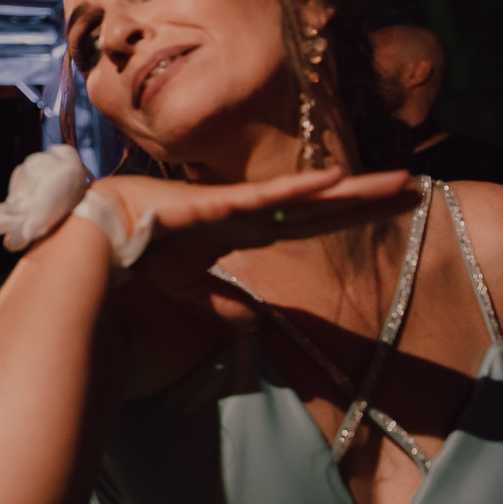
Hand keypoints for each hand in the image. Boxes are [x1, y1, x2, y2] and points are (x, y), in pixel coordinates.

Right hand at [92, 167, 419, 289]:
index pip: (307, 223)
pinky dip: (296, 192)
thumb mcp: (185, 297)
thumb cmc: (132, 274)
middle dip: (367, 198)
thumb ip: (220, 303)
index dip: (349, 214)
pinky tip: (335, 182)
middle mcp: (239, 214)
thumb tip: (255, 321)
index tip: (391, 209)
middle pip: (316, 206)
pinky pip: (259, 201)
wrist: (84, 265)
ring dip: (351, 192)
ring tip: (402, 183)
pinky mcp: (205, 208)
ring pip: (300, 199)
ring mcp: (224, 207)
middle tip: (418, 188)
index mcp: (237, 232)